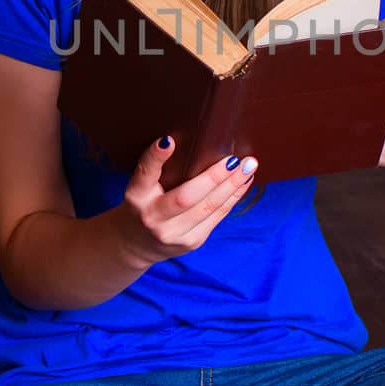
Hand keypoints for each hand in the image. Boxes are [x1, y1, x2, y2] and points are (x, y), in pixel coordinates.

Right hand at [113, 137, 257, 268]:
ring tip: (248, 167)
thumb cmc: (143, 205)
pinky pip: (217, 216)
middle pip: (186, 197)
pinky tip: (244, 182)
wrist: (136, 245)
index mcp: (136, 197)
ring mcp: (173, 233)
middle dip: (214, 177)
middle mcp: (152, 217)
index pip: (144, 174)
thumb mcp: (140, 187)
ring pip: (209, 207)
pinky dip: (233, 197)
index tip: (168, 141)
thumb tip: (193, 142)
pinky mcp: (191, 242)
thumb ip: (158, 170)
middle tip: (233, 159)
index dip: (155, 158)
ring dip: (232, 186)